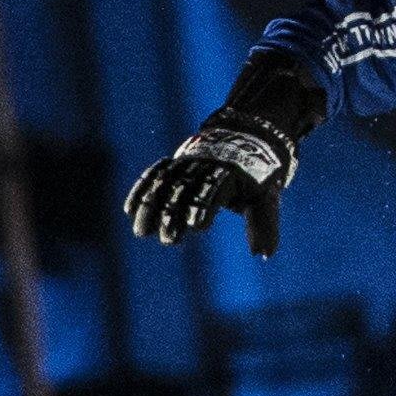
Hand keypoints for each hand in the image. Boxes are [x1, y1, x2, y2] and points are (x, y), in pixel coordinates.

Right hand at [124, 118, 292, 254]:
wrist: (247, 139)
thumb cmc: (257, 178)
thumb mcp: (266, 198)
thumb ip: (263, 225)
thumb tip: (264, 256)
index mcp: (231, 174)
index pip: (214, 191)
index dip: (205, 208)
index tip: (198, 227)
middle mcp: (206, 167)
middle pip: (184, 191)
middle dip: (174, 215)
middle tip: (169, 240)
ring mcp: (188, 163)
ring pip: (163, 184)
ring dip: (150, 207)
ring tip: (141, 232)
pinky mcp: (175, 162)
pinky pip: (153, 174)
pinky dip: (140, 189)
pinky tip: (128, 209)